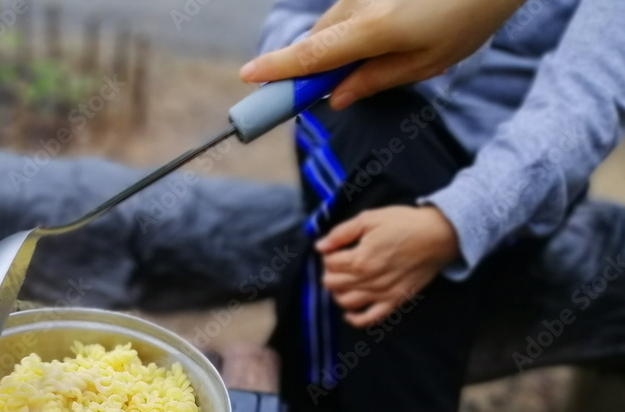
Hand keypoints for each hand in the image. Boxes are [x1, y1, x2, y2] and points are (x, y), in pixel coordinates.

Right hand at [240, 0, 524, 107]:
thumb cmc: (468, 16)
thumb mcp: (427, 63)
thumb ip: (375, 80)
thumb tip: (335, 98)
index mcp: (373, 31)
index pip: (311, 56)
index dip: (277, 69)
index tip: (248, 77)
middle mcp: (360, 4)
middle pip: (317, 42)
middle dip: (317, 67)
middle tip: (329, 92)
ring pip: (333, 24)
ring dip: (343, 44)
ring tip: (393, 46)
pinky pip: (350, 8)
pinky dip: (358, 25)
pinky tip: (397, 24)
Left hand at [317, 205, 457, 326]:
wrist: (438, 236)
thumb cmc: (405, 224)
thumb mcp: (369, 218)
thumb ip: (341, 233)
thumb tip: (320, 246)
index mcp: (359, 259)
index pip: (329, 263)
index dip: (328, 254)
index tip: (335, 249)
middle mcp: (368, 280)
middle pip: (332, 283)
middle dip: (329, 272)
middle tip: (338, 263)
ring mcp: (381, 293)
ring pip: (346, 302)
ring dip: (337, 293)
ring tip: (342, 281)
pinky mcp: (394, 301)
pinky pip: (370, 318)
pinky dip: (355, 319)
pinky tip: (349, 314)